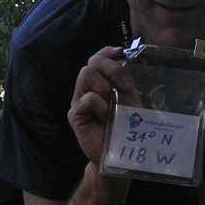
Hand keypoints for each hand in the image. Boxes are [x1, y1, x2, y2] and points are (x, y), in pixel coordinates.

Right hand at [68, 46, 134, 162]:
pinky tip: (105, 117)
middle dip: (112, 68)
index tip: (121, 52)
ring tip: (113, 101)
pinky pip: (88, 98)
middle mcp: (87, 89)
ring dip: (105, 84)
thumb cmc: (125, 126)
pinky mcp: (75, 115)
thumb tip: (124, 57)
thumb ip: (124, 78)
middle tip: (125, 86)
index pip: (98, 57)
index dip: (107, 51)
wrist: (120, 153)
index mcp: (100, 82)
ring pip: (86, 73)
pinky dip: (101, 105)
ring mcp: (79, 101)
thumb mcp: (128, 97)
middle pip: (92, 61)